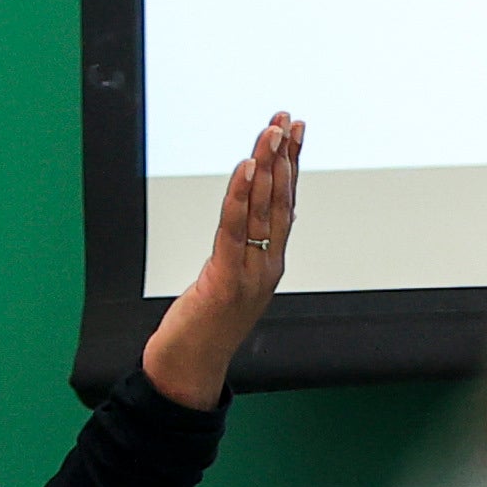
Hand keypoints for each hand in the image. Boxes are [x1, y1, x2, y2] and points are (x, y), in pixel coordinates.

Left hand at [139, 113, 301, 410]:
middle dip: (284, 157)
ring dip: (267, 168)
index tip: (294, 132)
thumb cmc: (204, 327)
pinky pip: (234, 230)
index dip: (292, 166)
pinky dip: (240, 197)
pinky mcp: (226, 280)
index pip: (285, 204)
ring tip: (269, 134)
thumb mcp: (229, 280)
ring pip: (262, 211)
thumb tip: (258, 217)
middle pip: (280, 201)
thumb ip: (244, 248)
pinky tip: (245, 170)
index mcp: (269, 263)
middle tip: (286, 120)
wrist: (192, 367)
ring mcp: (250, 274)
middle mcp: (266, 265)